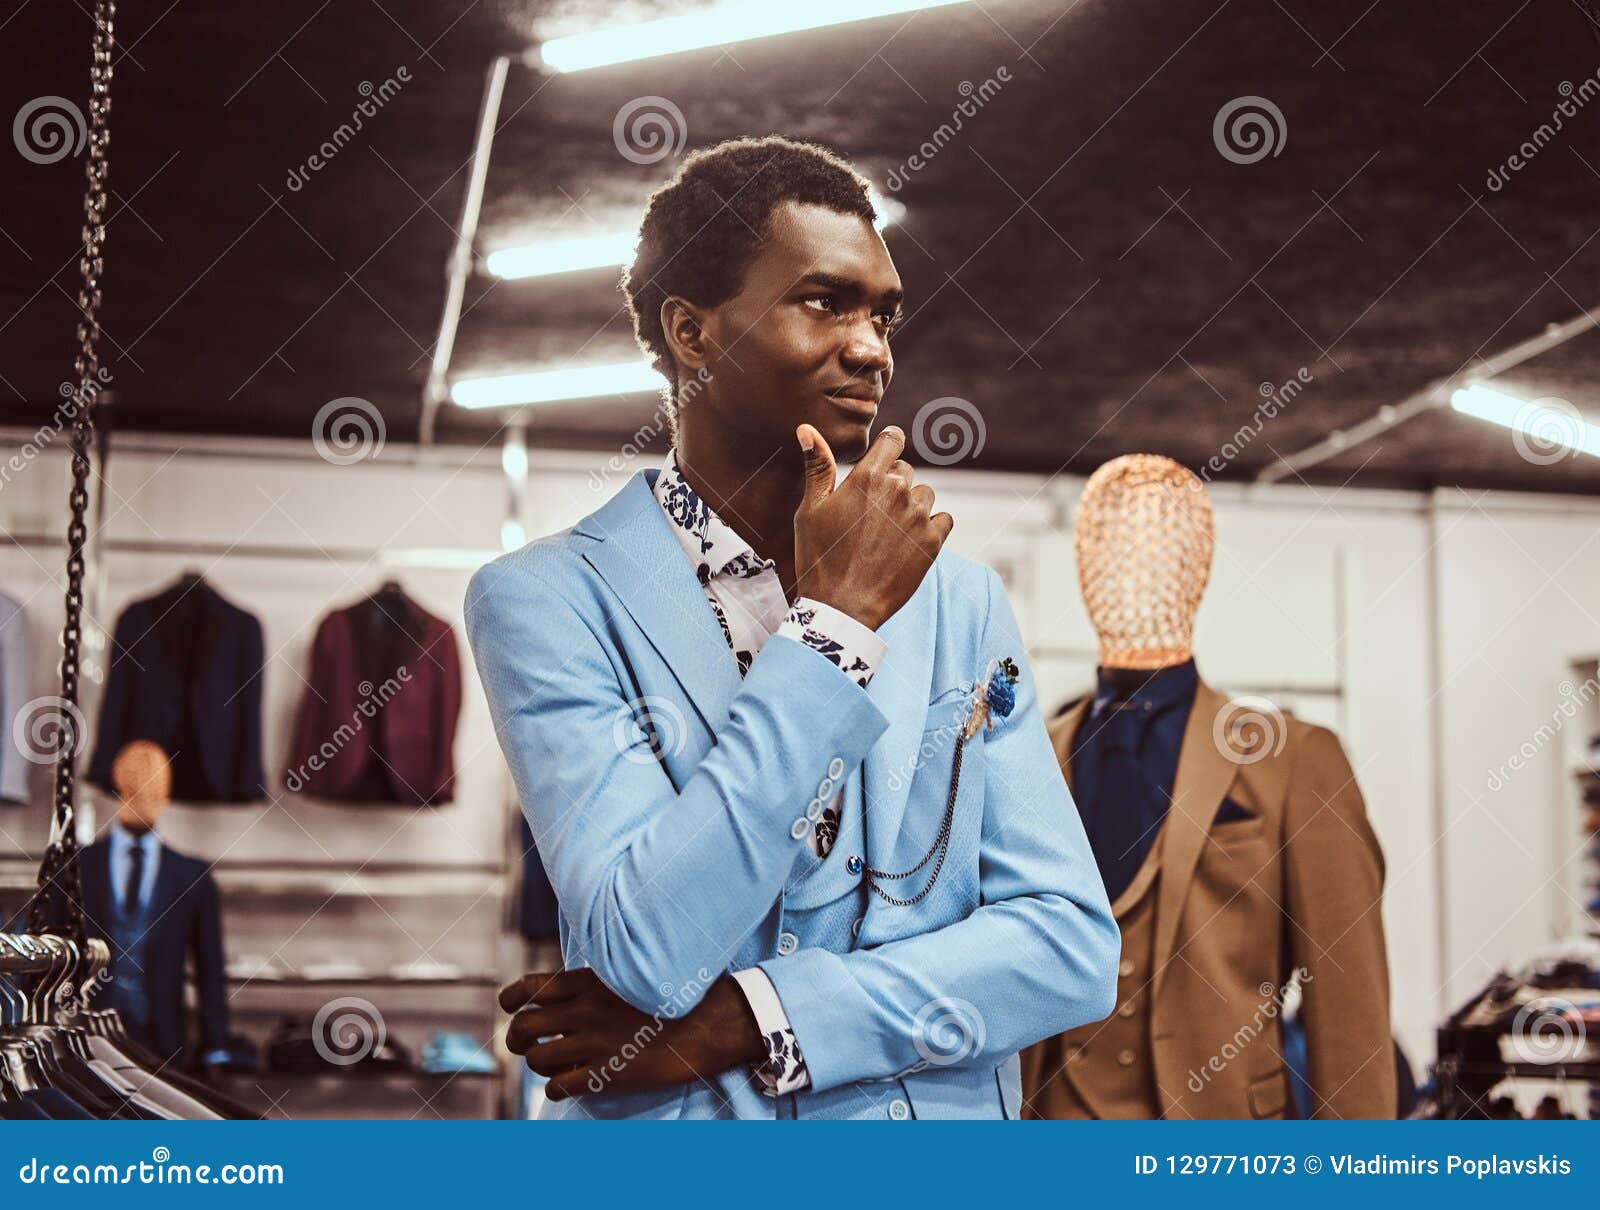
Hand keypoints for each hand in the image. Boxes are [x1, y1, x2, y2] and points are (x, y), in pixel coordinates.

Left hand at [498, 969, 766, 1101]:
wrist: (704, 1024)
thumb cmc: (669, 997)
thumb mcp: (625, 976)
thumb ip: (592, 985)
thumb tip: (565, 994)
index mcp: (587, 982)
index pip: (528, 988)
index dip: (510, 1000)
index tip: (511, 1008)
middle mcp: (584, 1011)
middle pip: (524, 1026)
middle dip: (517, 1038)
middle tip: (525, 1045)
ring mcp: (594, 1043)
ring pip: (538, 1058)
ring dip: (537, 1064)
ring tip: (550, 1065)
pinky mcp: (606, 1073)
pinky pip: (560, 1085)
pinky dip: (555, 1088)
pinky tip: (566, 1085)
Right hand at [792, 423, 952, 630]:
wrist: (842, 607)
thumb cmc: (820, 558)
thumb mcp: (810, 510)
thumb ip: (818, 466)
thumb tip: (806, 429)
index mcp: (867, 477)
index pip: (893, 440)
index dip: (888, 447)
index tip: (882, 460)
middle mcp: (897, 491)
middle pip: (906, 471)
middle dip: (892, 485)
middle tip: (871, 515)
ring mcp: (918, 517)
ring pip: (925, 495)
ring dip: (912, 506)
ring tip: (888, 533)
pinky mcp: (933, 542)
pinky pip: (944, 519)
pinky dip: (931, 527)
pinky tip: (909, 542)